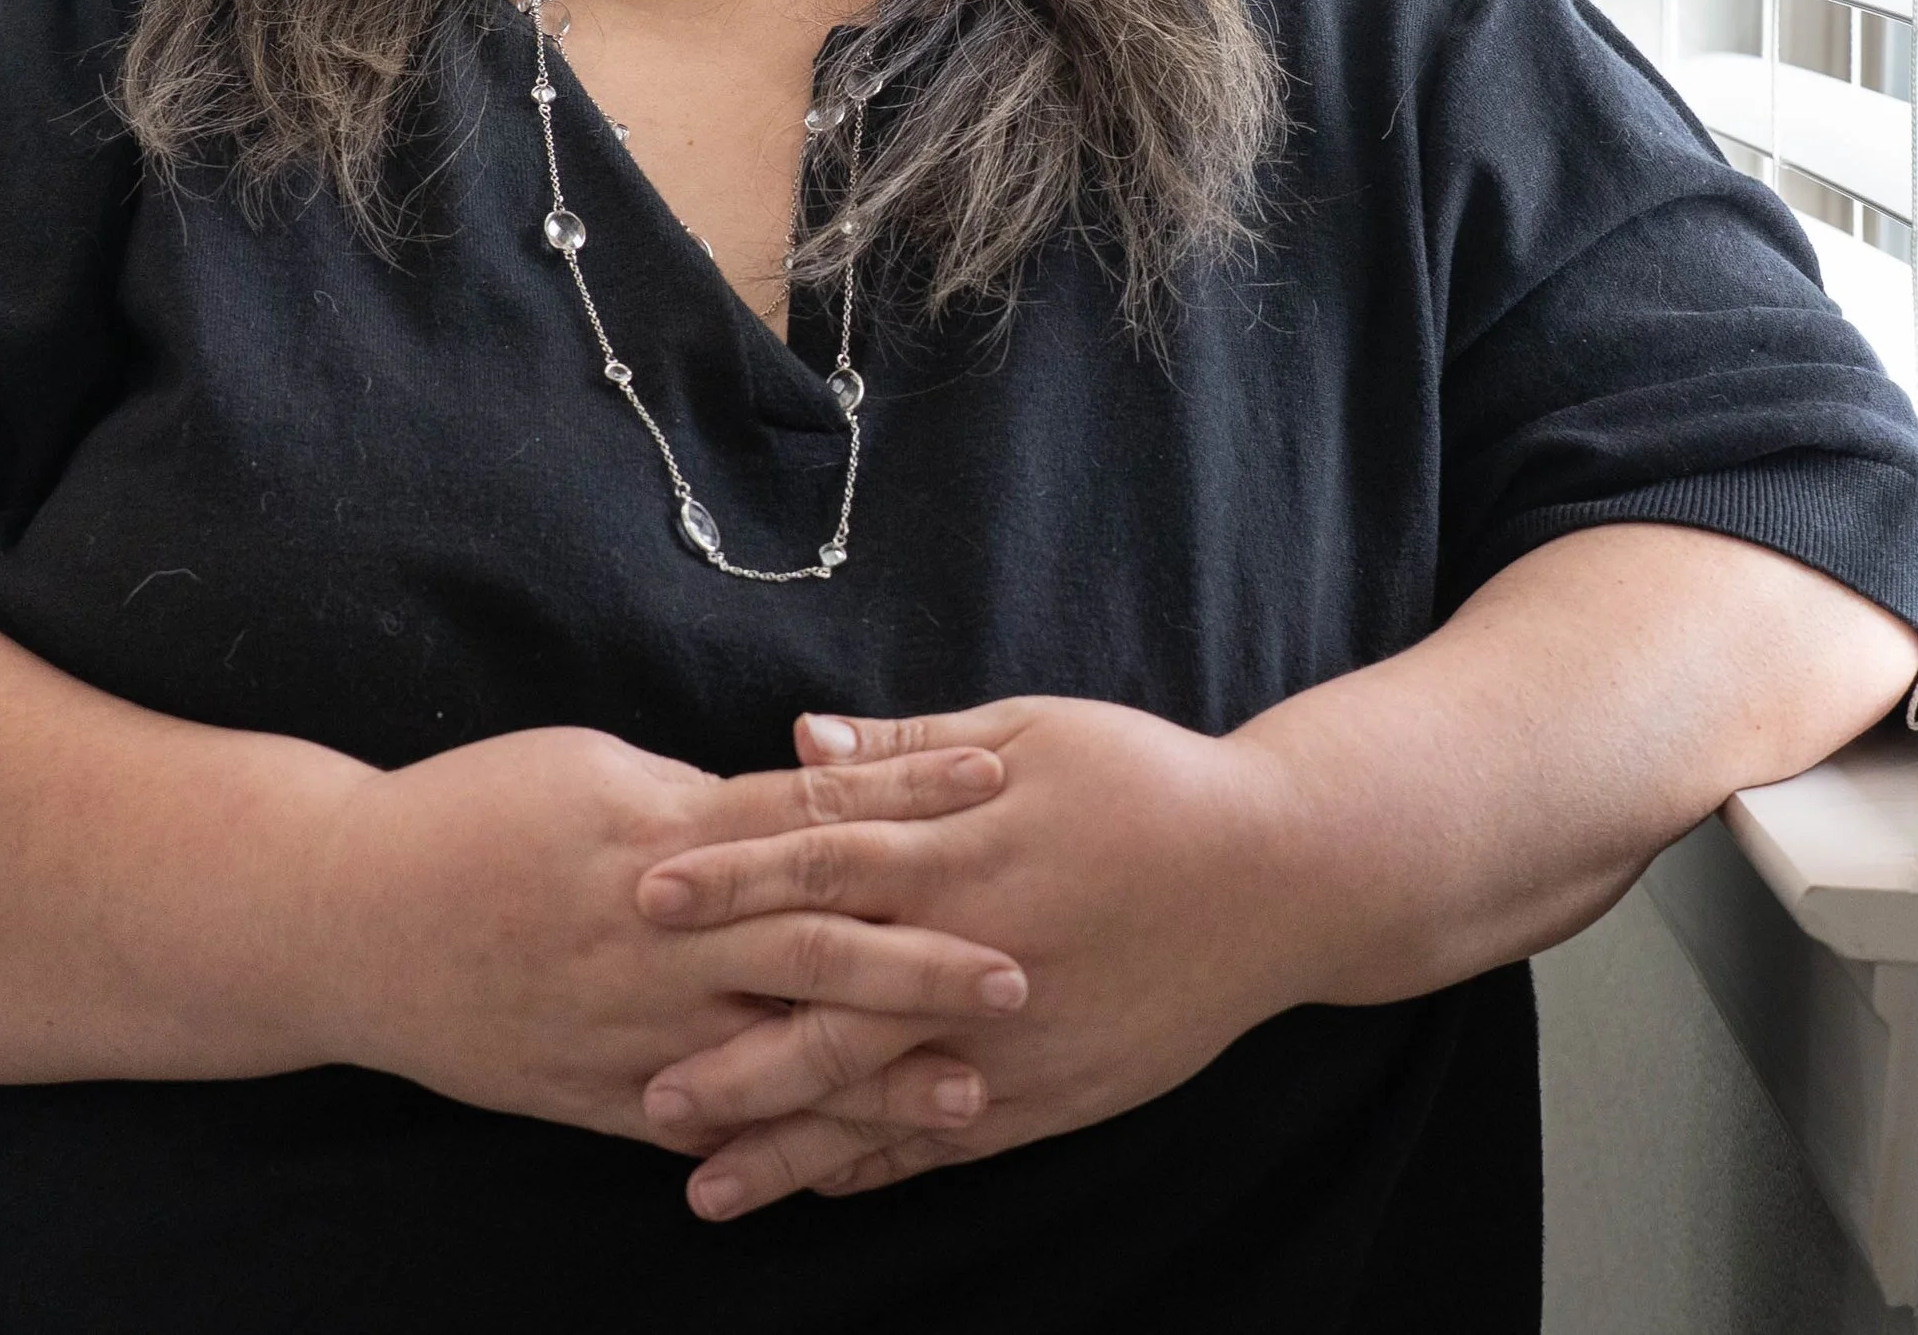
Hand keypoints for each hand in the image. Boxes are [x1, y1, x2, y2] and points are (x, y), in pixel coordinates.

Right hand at [302, 723, 1028, 1139]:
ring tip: (974, 1087)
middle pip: (814, 944)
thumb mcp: (589, 770)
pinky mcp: (597, 1095)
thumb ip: (695, 801)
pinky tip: (854, 1163)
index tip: (996, 788)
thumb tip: (788, 799)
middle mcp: (654, 935)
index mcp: (658, 833)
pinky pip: (708, 1126)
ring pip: (776, 1052)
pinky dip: (782, 1145)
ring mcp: (628, 1025)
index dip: (905, 802)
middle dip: (922, 957)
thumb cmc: (470, 816)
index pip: (809, 814)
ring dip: (879, 1074)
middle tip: (1023, 966)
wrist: (346, 919)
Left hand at [633, 696, 1301, 1216]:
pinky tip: (815, 1186)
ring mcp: (1017, 1037)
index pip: (820, 860)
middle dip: (732, 1049)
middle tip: (639, 1083)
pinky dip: (877, 1165)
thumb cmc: (1144, 781)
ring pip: (880, 1098)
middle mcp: (978, 950)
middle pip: (832, 1006)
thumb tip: (796, 738)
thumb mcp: (1028, 730)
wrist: (1278, 876)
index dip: (730, 878)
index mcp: (964, 846)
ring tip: (700, 1178)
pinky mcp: (1055, 1092)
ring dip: (787, 1138)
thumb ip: (908, 752)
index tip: (645, 894)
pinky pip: (947, 1141)